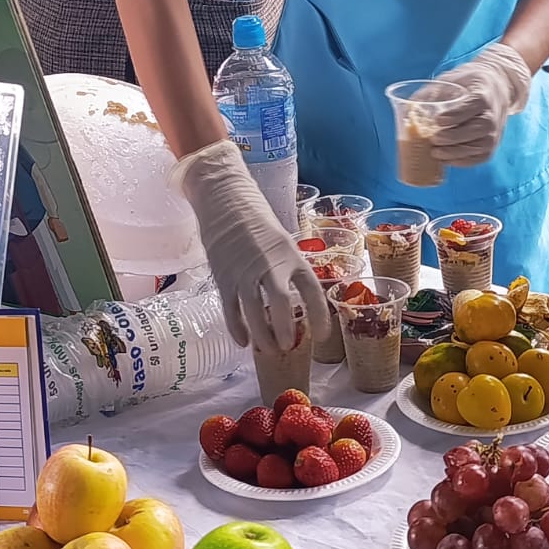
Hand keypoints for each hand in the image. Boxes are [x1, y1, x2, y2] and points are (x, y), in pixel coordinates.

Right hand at [172, 139, 323, 351]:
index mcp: (291, 254)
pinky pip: (231, 308)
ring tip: (268, 351)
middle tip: (287, 348)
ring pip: (254, 312)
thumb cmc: (255, 218)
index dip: (320, 315)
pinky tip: (243, 342)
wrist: (224, 197)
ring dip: (262, 336)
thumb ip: (285, 267)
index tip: (325, 333)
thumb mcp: (280, 240)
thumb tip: (291, 300)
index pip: (311, 290)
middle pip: (281, 305)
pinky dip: (237, 328)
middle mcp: (270, 264)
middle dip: (285, 331)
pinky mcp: (223, 275)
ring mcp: (244, 271)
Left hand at [431, 43, 531, 165]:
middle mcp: (493, 114)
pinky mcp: (491, 146)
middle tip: (434, 139)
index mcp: (483, 94)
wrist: (493, 89)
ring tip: (435, 152)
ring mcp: (494, 132)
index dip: (457, 114)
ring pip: (479, 146)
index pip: (474, 105)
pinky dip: (463, 161)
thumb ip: (428, 94)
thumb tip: (406, 111)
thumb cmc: (465, 85)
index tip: (439, 120)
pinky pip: (479, 157)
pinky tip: (446, 159)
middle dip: (454, 136)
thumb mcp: (448, 81)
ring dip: (456, 152)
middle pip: (478, 128)